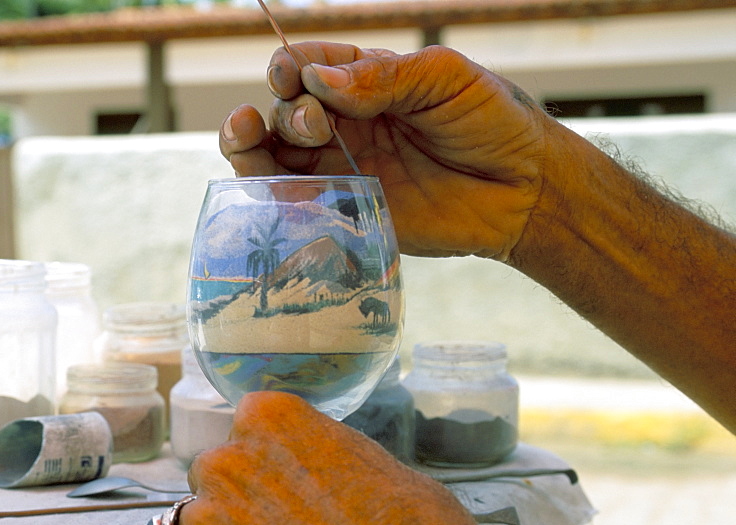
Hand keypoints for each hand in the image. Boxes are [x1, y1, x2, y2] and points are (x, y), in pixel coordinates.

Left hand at [145, 391, 570, 524]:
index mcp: (272, 419)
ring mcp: (212, 522)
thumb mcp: (374, 461)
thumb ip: (320, 450)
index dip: (265, 457)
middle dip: (239, 497)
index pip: (245, 425)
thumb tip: (309, 462)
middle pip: (214, 471)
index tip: (280, 480)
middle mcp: (231, 461)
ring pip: (187, 519)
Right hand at [220, 43, 555, 260]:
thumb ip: (383, 77)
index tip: (293, 74)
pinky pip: (297, 202)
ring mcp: (343, 169)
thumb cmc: (491, 121)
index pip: (306, 67)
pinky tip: (274, 183)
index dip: (289, 68)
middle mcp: (345, 124)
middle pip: (282, 112)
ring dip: (248, 147)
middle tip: (316, 122)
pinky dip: (273, 192)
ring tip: (246, 137)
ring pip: (273, 157)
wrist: (523, 188)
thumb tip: (319, 80)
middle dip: (284, 112)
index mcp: (364, 81)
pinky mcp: (349, 212)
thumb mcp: (443, 78)